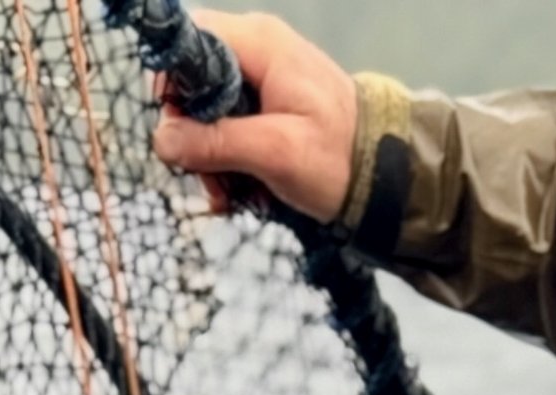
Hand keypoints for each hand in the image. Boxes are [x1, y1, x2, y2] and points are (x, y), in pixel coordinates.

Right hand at [150, 12, 358, 222]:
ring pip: (210, 107)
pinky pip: (233, 123)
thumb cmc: (341, 159)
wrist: (392, 178)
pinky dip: (232, 157)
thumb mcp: (276, 153)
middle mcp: (257, 48)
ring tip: (230, 193)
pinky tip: (245, 189)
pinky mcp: (271, 104)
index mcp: (258, 43)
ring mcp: (264, 75)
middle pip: (194, 78)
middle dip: (193, 131)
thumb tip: (163, 140)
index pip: (189, 39)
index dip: (173, 83)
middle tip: (208, 177)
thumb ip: (217, 143)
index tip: (178, 129)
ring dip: (212, 154)